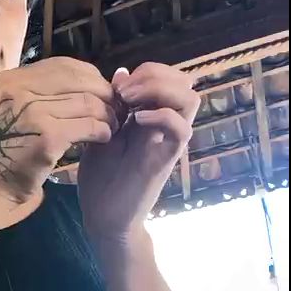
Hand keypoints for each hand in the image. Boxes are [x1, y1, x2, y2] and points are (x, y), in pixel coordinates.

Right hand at [0, 57, 119, 227]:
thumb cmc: (4, 154)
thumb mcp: (14, 113)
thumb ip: (42, 94)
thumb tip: (90, 81)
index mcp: (11, 80)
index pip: (64, 66)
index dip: (91, 78)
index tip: (103, 94)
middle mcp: (19, 90)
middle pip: (80, 81)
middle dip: (104, 94)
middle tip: (116, 110)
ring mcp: (32, 112)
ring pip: (89, 103)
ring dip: (107, 115)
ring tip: (112, 126)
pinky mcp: (47, 136)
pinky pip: (89, 125)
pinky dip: (103, 131)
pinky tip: (105, 138)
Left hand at [78, 62, 198, 243]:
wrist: (103, 218)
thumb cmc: (100, 180)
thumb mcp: (101, 135)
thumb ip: (112, 107)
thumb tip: (121, 72)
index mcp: (149, 117)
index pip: (166, 77)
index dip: (145, 72)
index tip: (115, 87)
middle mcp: (164, 126)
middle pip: (183, 82)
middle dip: (154, 75)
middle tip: (124, 92)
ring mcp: (167, 142)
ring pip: (189, 100)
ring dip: (160, 91)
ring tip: (131, 102)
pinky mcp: (166, 160)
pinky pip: (181, 129)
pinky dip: (163, 116)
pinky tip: (138, 121)